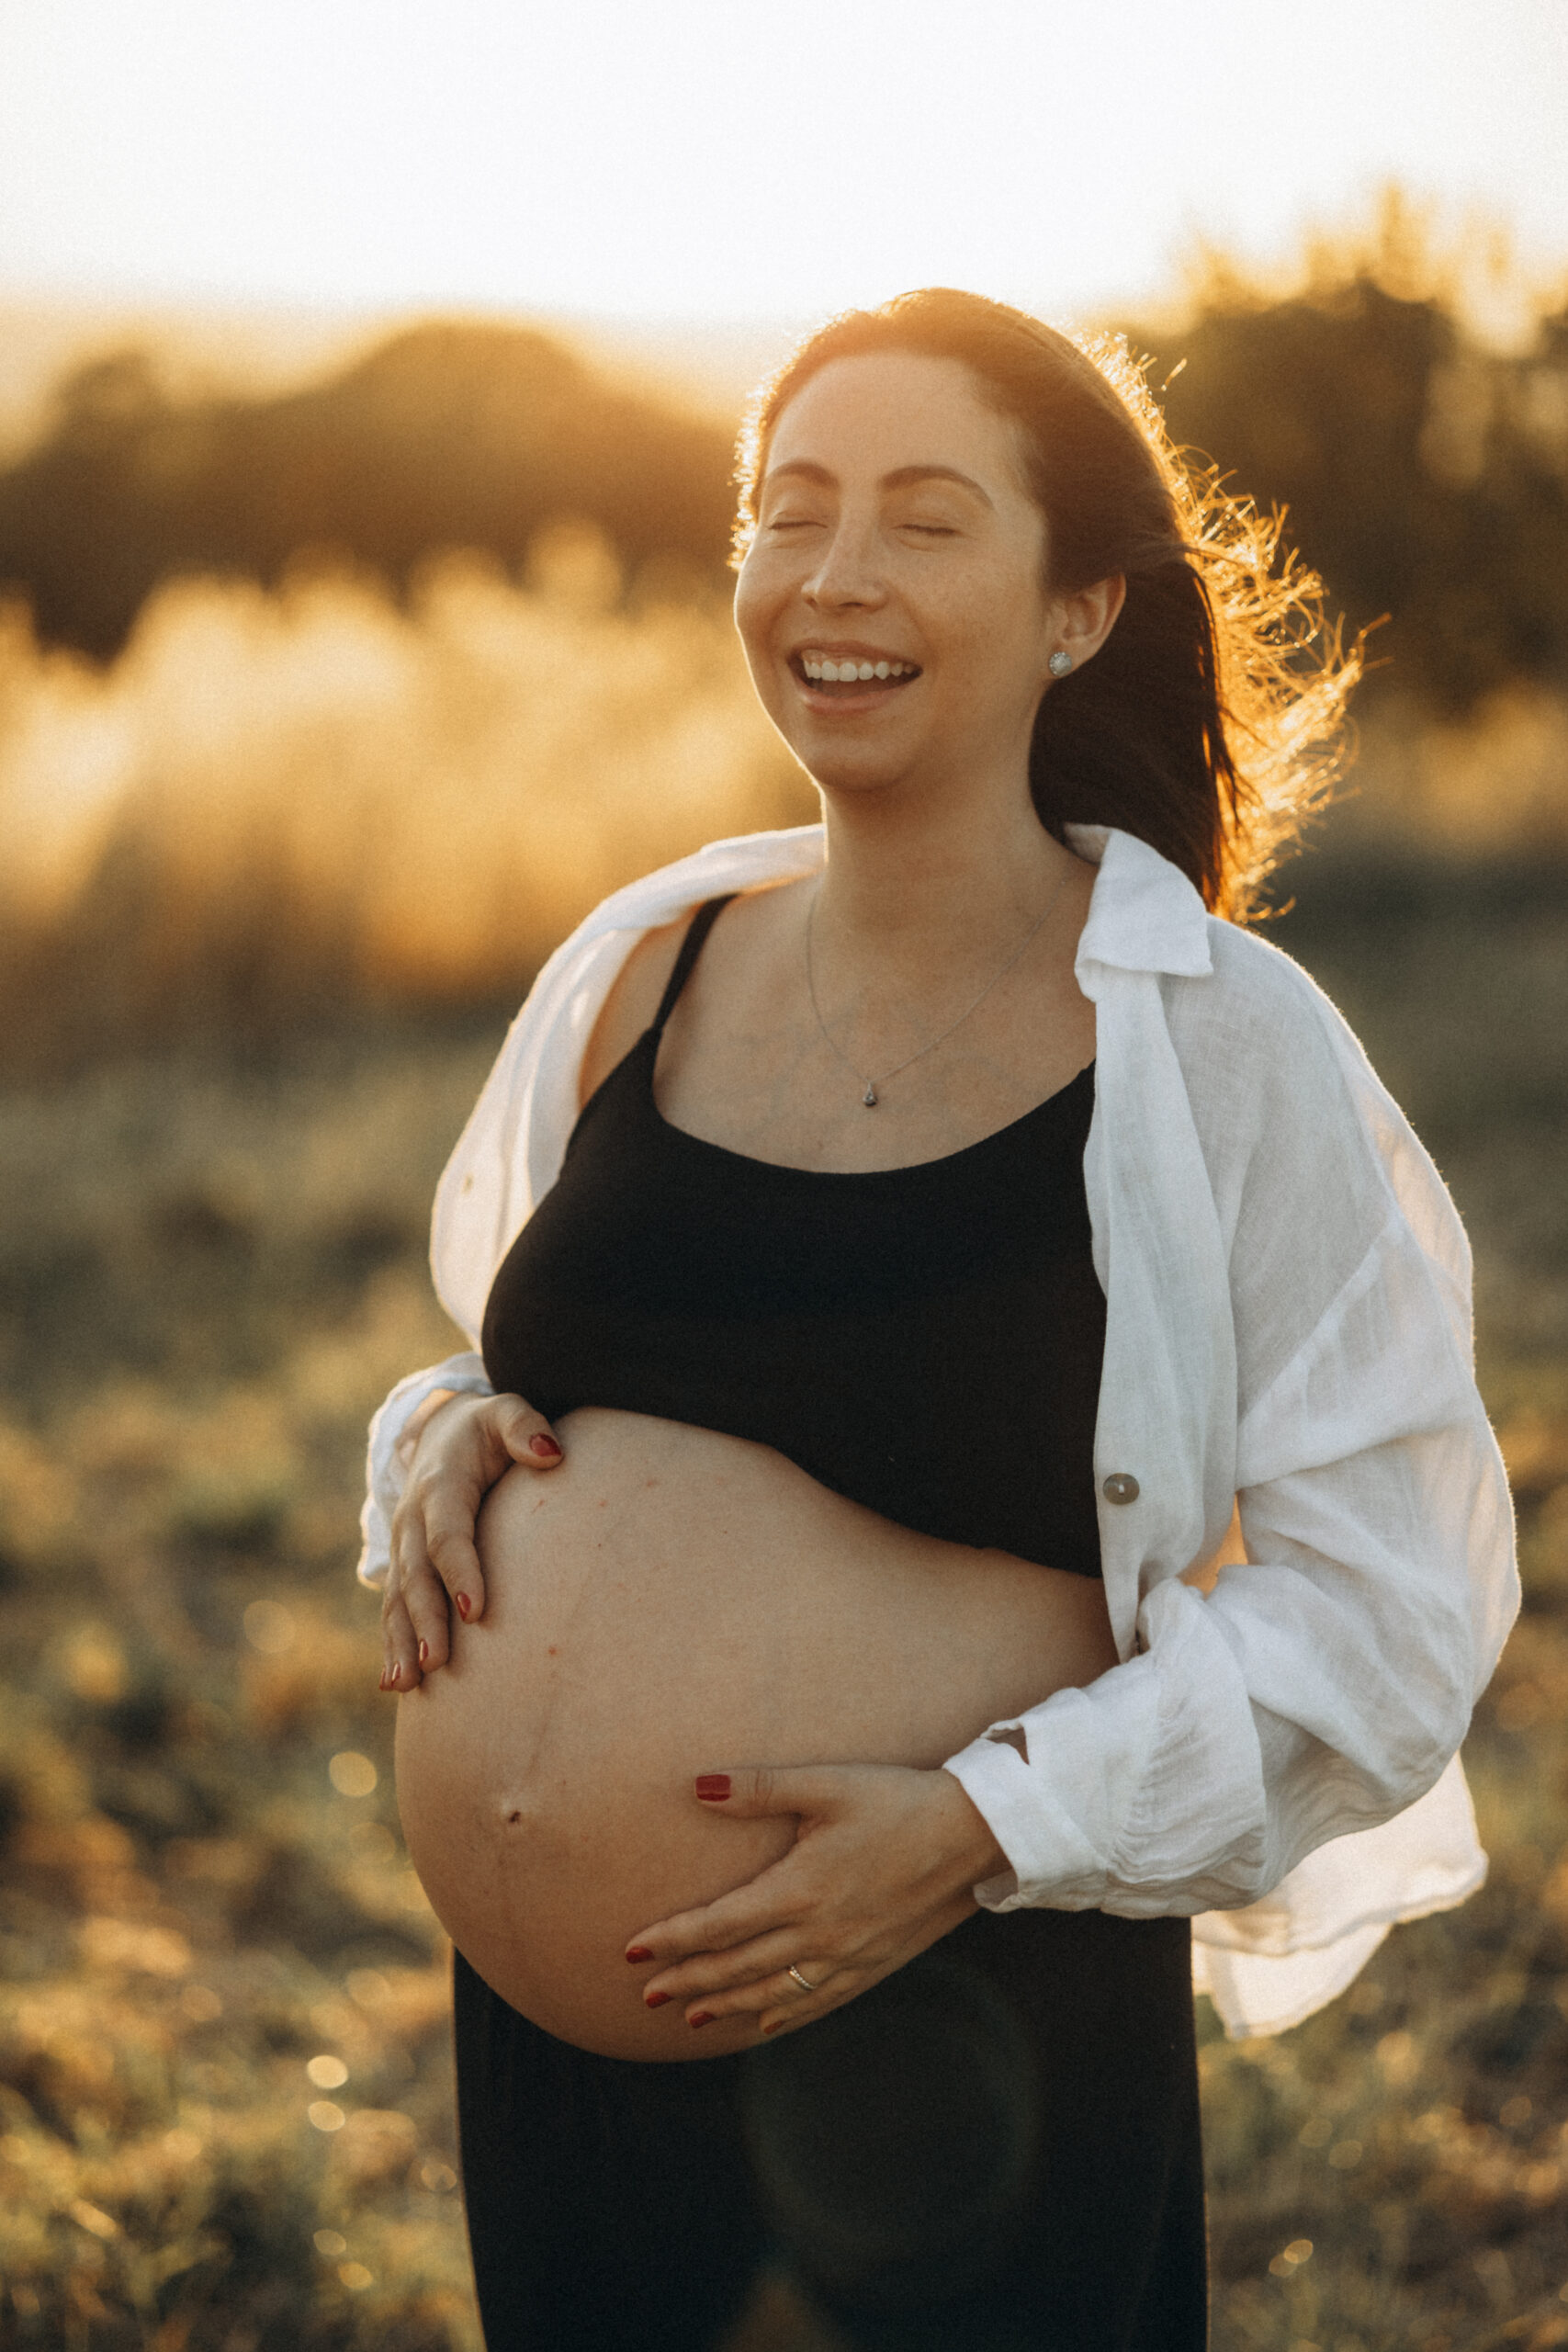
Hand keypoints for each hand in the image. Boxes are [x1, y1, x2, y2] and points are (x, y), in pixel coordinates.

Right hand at [380, 1390, 562, 1690]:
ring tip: (408, 1684)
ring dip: (402, 1643)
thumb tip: (551, 1453)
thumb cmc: (488, 1430)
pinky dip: (392, 1646)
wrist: (440, 1433)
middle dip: (426, 1620)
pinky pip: (393, 1609)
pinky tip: (397, 1686)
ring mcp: (404, 1546)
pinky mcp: (404, 1567)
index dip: (459, 1571)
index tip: (475, 1611)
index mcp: (440, 1486)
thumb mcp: (506, 1413)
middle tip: (438, 1662)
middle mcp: (414, 1520)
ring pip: (398, 1599)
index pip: (448, 1534)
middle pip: (417, 1576)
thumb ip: (525, 1426)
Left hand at [626, 1764, 1008, 2040]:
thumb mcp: (826, 1784)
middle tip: (645, 1993)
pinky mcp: (874, 1964)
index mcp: (801, 1890)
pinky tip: (763, 2022)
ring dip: (726, 2004)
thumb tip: (698, 1787)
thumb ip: (759, 1788)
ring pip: (773, 1991)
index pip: (720, 1924)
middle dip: (688, 1980)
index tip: (633, 1949)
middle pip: (737, 1967)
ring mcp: (848, 1956)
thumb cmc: (897, 1800)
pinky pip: (817, 2000)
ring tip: (689, 2016)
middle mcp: (819, 1934)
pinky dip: (783, 2013)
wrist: (973, 1836)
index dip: (674, 1939)